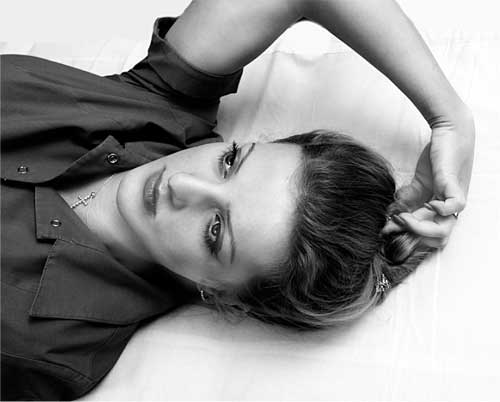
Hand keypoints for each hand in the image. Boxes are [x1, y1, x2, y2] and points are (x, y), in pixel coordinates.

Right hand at [382, 108, 474, 246]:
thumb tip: (391, 214)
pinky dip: (439, 209)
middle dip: (411, 236)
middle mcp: (449, 210)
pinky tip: (428, 201)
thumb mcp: (419, 182)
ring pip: (443, 231)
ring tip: (403, 217)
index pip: (426, 235)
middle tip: (394, 224)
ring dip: (420, 228)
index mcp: (440, 211)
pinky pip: (453, 208)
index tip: (386, 229)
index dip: (407, 236)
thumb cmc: (437, 156)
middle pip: (436, 240)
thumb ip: (408, 199)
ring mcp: (453, 200)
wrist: (450, 131)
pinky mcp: (455, 187)